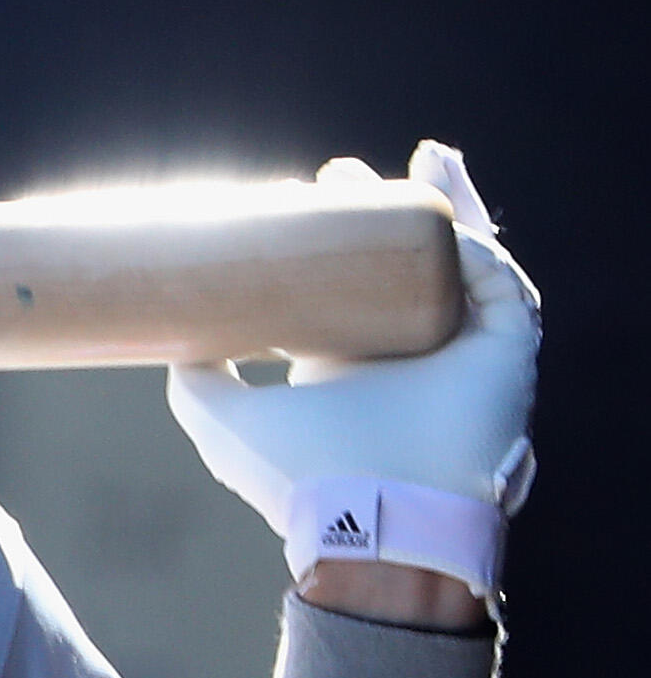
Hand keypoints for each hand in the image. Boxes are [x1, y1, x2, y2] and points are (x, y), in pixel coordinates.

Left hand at [166, 140, 537, 601]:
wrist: (365, 516)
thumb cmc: (296, 475)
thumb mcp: (222, 419)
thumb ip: (194, 378)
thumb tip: (172, 335)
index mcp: (350, 358)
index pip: (351, 281)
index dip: (334, 237)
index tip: (299, 194)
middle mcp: (408, 350)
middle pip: (408, 258)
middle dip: (391, 208)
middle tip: (347, 171)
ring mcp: (461, 350)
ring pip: (464, 260)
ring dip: (449, 208)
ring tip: (427, 162)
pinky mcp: (507, 357)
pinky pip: (504, 291)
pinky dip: (481, 254)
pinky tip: (448, 226)